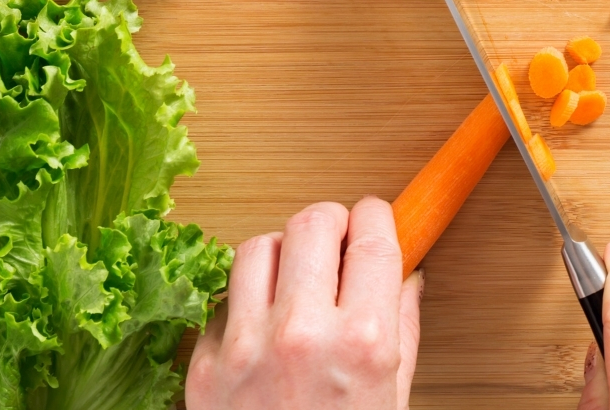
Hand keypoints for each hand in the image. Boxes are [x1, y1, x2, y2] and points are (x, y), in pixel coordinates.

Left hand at [188, 197, 422, 409]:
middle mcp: (301, 336)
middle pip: (311, 223)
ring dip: (281, 254)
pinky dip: (243, 304)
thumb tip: (405, 276)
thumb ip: (401, 330)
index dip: (376, 217)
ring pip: (256, 248)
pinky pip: (221, 302)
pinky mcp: (204, 368)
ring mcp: (245, 350)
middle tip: (336, 241)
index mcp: (362, 342)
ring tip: (294, 279)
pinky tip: (262, 328)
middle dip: (330, 224)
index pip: (372, 237)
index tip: (375, 219)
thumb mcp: (395, 397)